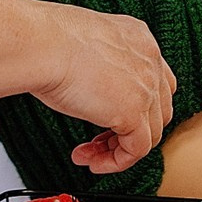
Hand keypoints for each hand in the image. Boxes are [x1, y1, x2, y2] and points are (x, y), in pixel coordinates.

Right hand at [27, 2, 175, 171]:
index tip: (108, 116)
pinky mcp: (133, 113)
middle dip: (128, 130)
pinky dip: (116, 162)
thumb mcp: (84, 47)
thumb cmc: (47, 41)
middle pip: (158, 110)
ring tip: (89, 155)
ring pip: (150, 134)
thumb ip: (97, 65)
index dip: (137, 105)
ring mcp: (146, 88)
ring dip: (118, 149)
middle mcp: (149, 60)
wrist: (42, 44)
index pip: (156, 80)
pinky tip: (93, 162)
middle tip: (98, 140)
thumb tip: (88, 88)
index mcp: (139, 39)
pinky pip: (137, 150)